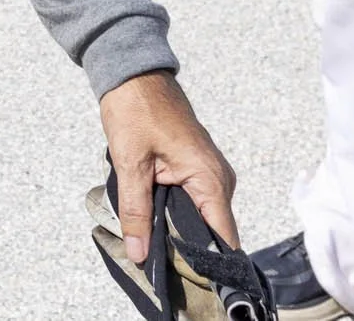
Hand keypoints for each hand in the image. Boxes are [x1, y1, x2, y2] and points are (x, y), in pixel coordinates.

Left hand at [99, 71, 237, 266]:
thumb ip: (135, 211)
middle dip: (188, 249)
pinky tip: (156, 216)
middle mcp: (219, 178)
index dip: (211, 264)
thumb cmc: (136, 109)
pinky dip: (178, 212)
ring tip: (154, 238)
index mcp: (209, 178)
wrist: (134, 73)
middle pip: (212, 232)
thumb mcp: (130, 164)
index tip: (196, 281)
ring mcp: (211, 172)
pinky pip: (196, 201)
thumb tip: (140, 251)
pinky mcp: (200, 168)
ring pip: (202, 217)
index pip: (223, 237)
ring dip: (180, 229)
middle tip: (161, 260)